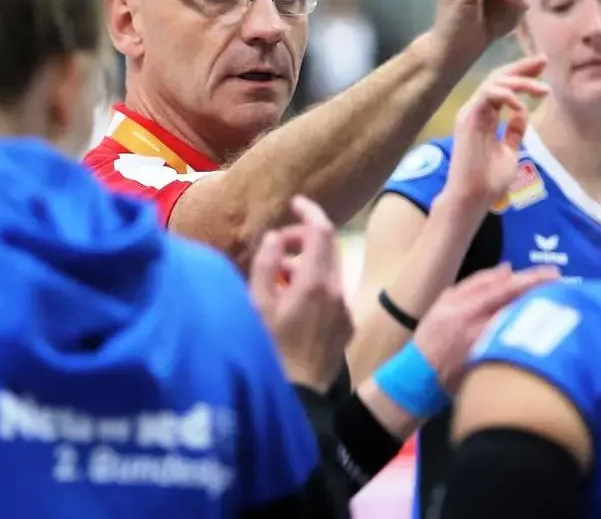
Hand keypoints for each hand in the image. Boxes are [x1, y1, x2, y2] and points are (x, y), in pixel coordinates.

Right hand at [249, 195, 353, 392]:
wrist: (296, 397)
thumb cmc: (268, 349)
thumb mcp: (256, 305)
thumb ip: (265, 264)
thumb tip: (275, 237)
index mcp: (315, 282)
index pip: (321, 230)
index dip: (308, 211)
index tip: (293, 203)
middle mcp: (336, 292)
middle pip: (327, 248)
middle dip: (303, 238)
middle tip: (277, 246)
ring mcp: (344, 310)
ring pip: (329, 271)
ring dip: (306, 264)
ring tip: (277, 276)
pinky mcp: (345, 327)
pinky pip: (332, 294)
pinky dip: (314, 285)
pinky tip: (292, 302)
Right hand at [413, 263, 558, 392]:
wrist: (422, 375)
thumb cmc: (433, 334)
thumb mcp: (445, 300)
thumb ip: (476, 284)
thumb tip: (508, 270)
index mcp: (465, 309)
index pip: (505, 289)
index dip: (531, 280)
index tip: (554, 272)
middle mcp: (479, 329)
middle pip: (521, 308)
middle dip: (544, 296)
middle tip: (566, 286)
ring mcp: (489, 350)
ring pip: (524, 327)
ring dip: (542, 313)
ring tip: (559, 302)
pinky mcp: (495, 365)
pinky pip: (521, 344)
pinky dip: (534, 333)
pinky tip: (547, 327)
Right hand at [445, 56, 549, 204]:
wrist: (474, 197)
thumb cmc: (489, 181)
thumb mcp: (509, 151)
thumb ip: (514, 132)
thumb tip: (523, 113)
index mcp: (484, 117)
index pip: (502, 87)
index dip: (522, 75)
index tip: (543, 68)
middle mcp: (476, 111)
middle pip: (498, 78)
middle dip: (522, 67)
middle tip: (544, 60)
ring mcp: (471, 113)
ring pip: (493, 82)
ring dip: (520, 81)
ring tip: (542, 89)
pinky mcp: (468, 119)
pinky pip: (487, 95)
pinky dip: (505, 94)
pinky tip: (520, 104)